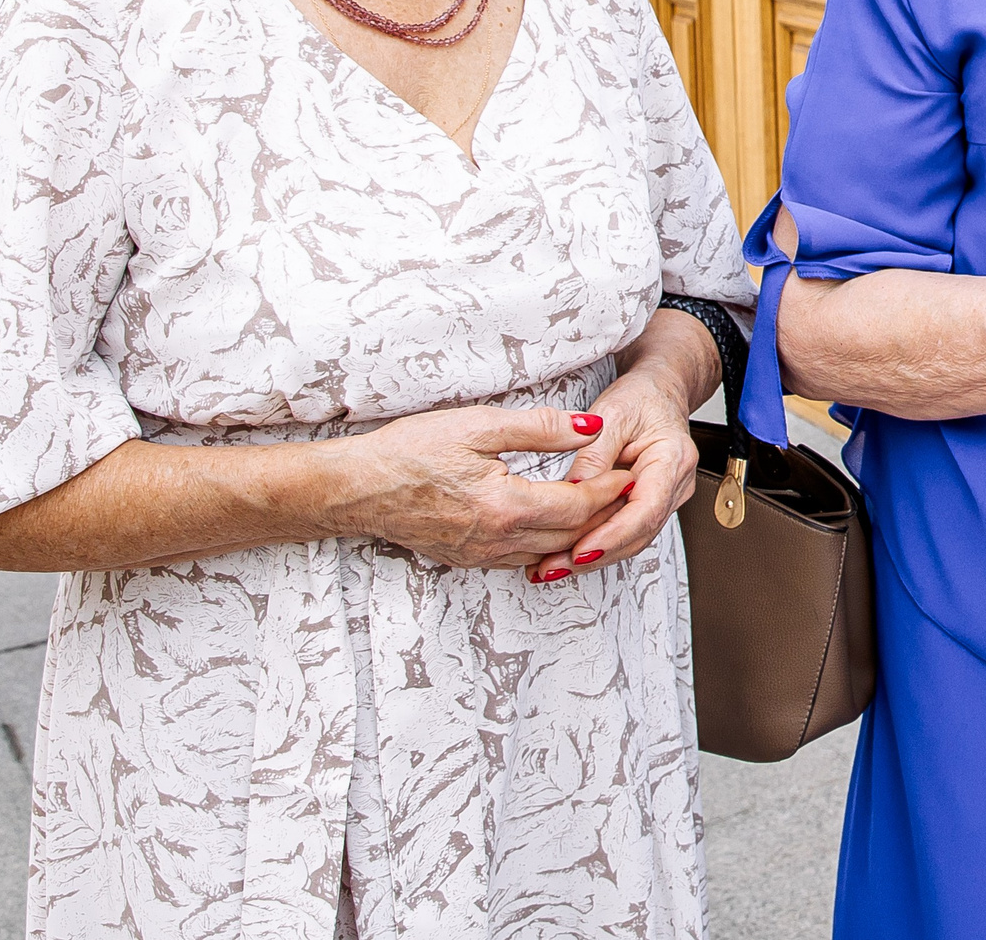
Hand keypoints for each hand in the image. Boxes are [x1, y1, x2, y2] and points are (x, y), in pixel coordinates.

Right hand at [332, 405, 636, 568]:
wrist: (355, 489)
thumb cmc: (410, 451)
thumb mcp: (480, 425)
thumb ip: (542, 428)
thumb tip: (593, 428)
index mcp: (506, 508)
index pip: (578, 505)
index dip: (609, 490)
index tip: (630, 472)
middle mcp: (498, 542)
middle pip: (571, 535)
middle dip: (604, 514)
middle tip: (628, 492)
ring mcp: (481, 556)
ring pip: (549, 551)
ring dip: (579, 533)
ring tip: (602, 508)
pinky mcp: (467, 560)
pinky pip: (523, 558)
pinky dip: (548, 543)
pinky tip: (556, 525)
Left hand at [527, 359, 702, 583]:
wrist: (659, 391)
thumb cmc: (641, 398)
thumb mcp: (611, 414)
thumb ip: (593, 455)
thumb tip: (572, 490)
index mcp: (673, 460)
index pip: (646, 510)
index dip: (612, 535)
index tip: (579, 550)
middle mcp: (676, 485)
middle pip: (639, 533)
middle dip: (596, 555)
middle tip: (553, 566)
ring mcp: (666, 498)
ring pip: (632, 539)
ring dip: (593, 557)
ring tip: (551, 567)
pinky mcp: (649, 505)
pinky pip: (626, 531)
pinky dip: (597, 545)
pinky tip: (566, 554)